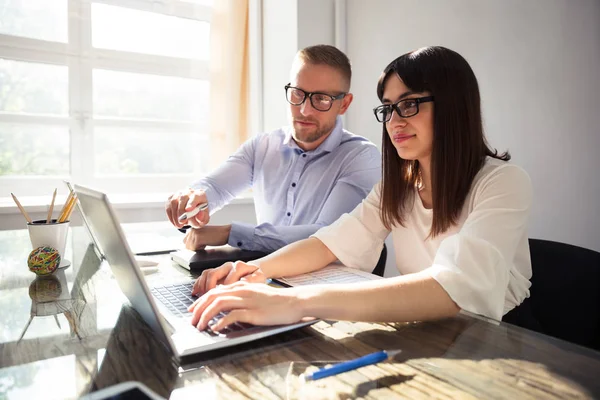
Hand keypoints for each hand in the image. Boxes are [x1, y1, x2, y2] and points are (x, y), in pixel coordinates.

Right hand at [165, 188, 209, 228]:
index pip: (195, 196)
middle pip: (183, 198)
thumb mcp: (204, 218)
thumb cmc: (199, 214)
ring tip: (179, 225)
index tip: (188, 210)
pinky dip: (171, 216)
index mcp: (200, 194)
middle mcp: (189, 192)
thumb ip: (203, 218)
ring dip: (175, 215)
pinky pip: (169, 207)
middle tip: (182, 222)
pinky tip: (175, 223)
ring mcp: (179, 194)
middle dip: (181, 211)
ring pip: (174, 202)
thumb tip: (200, 215)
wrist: (193, 211)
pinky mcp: (171, 198)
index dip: (191, 203)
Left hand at [183, 225, 231, 250]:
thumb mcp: (204, 235)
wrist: (226, 232)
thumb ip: (195, 238)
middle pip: (187, 246)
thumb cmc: (218, 235)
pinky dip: (201, 249)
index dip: (193, 246)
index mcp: (193, 228)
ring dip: (198, 249)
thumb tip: (189, 247)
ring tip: (206, 243)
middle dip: (195, 248)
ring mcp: (194, 233)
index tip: (201, 244)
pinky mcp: (198, 238)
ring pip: (190, 248)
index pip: (186, 242)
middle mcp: (192, 229)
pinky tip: (207, 243)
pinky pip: (194, 249)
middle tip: (205, 243)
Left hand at [188, 281, 303, 330]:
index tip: (193, 310)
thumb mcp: (256, 293)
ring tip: (200, 326)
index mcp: (241, 286)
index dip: (201, 300)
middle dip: (199, 309)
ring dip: (205, 315)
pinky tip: (215, 328)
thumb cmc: (277, 300)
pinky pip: (232, 315)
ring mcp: (247, 301)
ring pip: (219, 304)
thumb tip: (226, 304)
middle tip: (192, 320)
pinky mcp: (254, 312)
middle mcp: (242, 291)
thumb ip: (241, 296)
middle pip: (213, 296)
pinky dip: (221, 322)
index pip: (215, 291)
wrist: (294, 301)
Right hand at [191, 260, 265, 295]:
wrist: (256, 270)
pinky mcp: (217, 272)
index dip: (224, 292)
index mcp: (239, 267)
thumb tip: (242, 282)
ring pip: (207, 274)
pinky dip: (198, 284)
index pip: (228, 280)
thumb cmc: (257, 277)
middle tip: (208, 301)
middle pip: (213, 274)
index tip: (221, 302)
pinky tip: (195, 293)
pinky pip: (204, 275)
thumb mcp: (260, 279)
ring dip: (202, 286)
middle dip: (208, 288)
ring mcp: (221, 268)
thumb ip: (252, 280)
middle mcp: (228, 266)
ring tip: (200, 298)